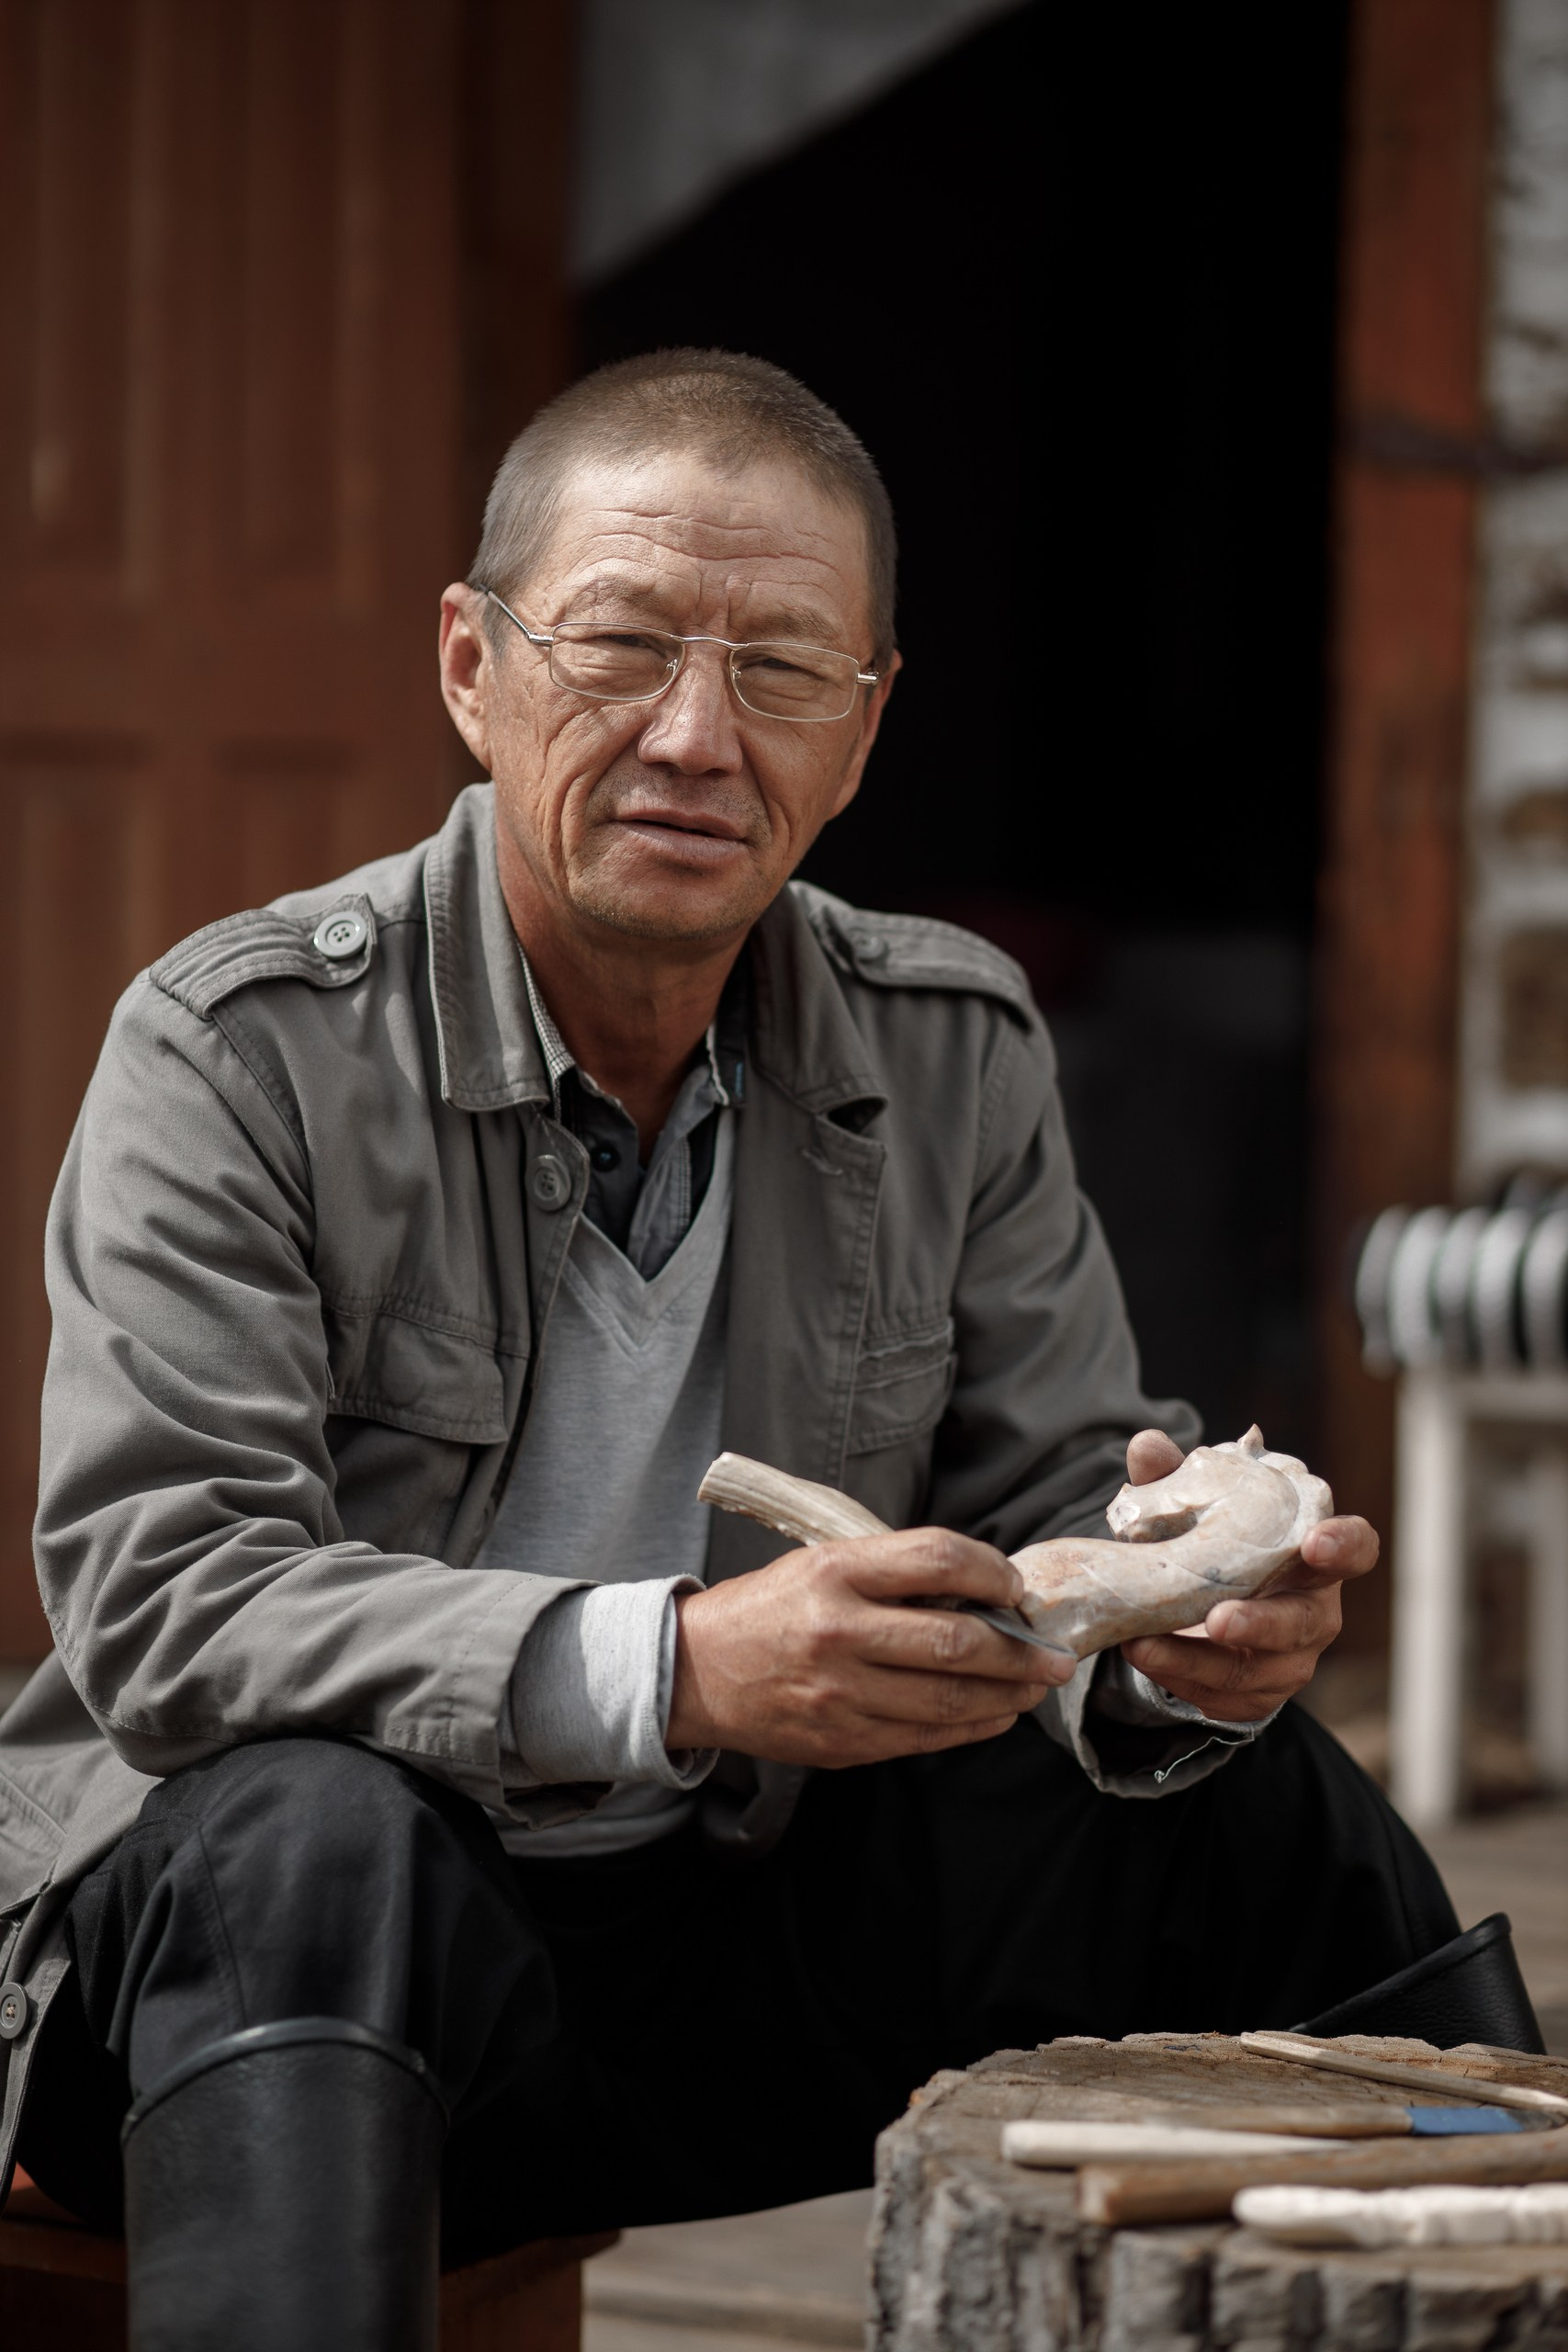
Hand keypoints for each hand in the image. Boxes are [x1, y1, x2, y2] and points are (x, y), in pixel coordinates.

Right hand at [666, 1529, 1073, 1765]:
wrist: (696, 1672)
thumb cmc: (770, 1608)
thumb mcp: (819, 1563)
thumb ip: (891, 1572)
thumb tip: (980, 1588)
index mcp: (834, 1572)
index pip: (936, 1559)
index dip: (992, 1570)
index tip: (1015, 1586)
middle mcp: (838, 1631)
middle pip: (957, 1640)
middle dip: (1021, 1650)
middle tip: (1055, 1654)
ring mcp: (840, 1694)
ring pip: (950, 1698)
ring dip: (1008, 1695)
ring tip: (1035, 1688)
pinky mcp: (841, 1741)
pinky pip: (926, 1737)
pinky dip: (973, 1727)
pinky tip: (995, 1715)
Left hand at [1115, 1429, 1376, 1722]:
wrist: (1204, 1615)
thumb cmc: (1219, 1548)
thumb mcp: (1199, 1510)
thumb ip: (1177, 1479)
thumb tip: (1146, 1445)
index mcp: (1312, 1554)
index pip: (1356, 1547)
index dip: (1344, 1545)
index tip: (1316, 1542)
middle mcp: (1313, 1610)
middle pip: (1301, 1622)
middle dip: (1260, 1623)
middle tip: (1218, 1618)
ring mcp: (1289, 1658)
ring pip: (1251, 1668)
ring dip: (1194, 1659)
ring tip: (1142, 1644)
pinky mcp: (1256, 1694)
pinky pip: (1220, 1694)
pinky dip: (1178, 1677)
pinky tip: (1144, 1657)